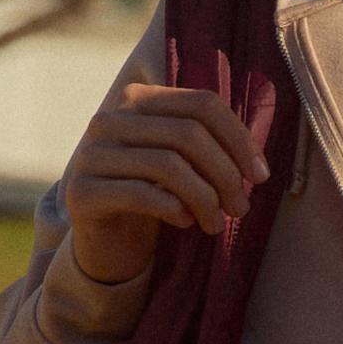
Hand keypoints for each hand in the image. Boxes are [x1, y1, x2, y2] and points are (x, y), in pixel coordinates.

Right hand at [61, 81, 267, 288]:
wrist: (108, 243)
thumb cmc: (155, 199)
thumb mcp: (184, 165)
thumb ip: (210, 148)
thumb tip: (256, 163)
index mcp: (137, 100)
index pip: (201, 104)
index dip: (239, 139)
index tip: (260, 176)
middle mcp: (109, 120)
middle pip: (189, 134)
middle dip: (226, 174)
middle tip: (240, 208)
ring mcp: (91, 154)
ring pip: (169, 164)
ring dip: (205, 199)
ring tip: (217, 223)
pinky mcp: (82, 192)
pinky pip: (141, 193)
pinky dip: (174, 209)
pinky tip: (186, 223)